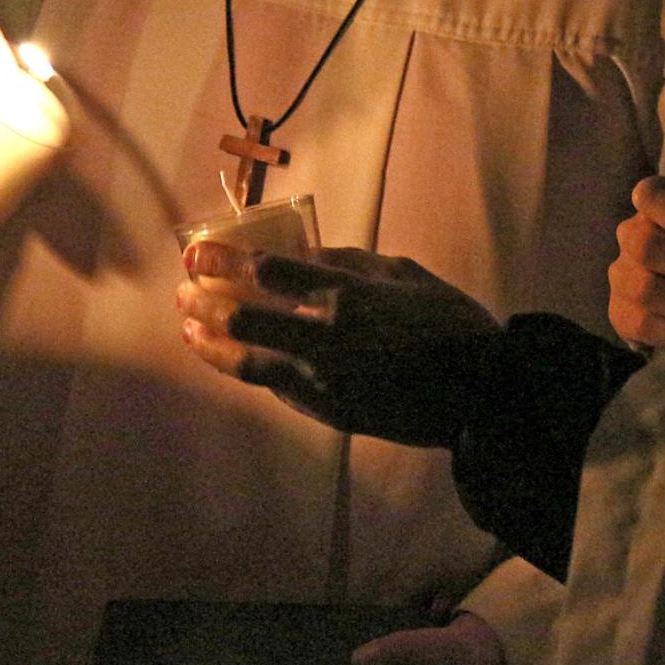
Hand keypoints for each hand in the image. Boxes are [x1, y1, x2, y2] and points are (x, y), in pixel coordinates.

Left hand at [179, 243, 498, 446]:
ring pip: (248, 363)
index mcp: (347, 295)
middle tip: (184, 291)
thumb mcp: (405, 273)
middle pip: (243, 317)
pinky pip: (277, 388)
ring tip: (190, 331)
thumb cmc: (450, 323)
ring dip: (211, 344)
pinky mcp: (328, 412)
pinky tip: (236, 359)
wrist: (481, 394)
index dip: (224, 260)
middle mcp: (325, 339)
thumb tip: (308, 255)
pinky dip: (250, 369)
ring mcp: (323, 381)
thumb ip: (351, 263)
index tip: (197, 252)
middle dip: (204, 301)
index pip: (267, 271)